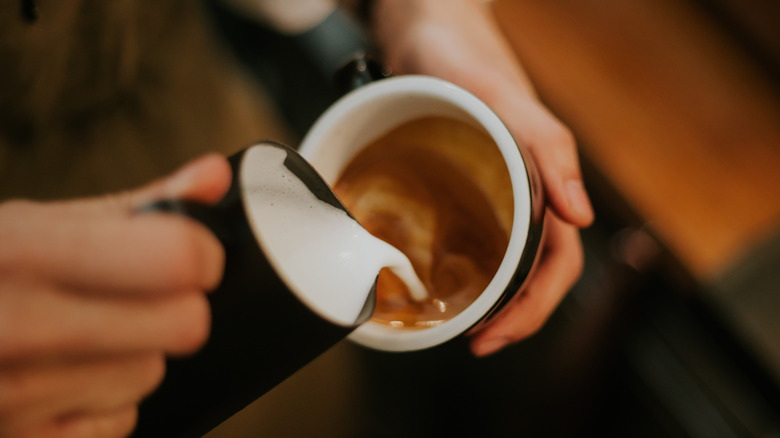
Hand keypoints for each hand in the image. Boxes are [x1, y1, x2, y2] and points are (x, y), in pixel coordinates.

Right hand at [0, 154, 230, 436]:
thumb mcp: (38, 225)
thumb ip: (137, 205)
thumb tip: (214, 177)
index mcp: (24, 254)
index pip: (178, 259)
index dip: (201, 254)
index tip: (190, 255)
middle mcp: (18, 328)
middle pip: (184, 325)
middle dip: (172, 307)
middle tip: (133, 295)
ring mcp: (15, 398)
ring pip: (152, 375)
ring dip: (132, 356)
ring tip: (78, 338)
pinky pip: (121, 423)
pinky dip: (104, 404)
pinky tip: (63, 378)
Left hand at [371, 0, 593, 354]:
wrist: (424, 27)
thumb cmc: (466, 58)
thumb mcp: (508, 102)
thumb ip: (548, 151)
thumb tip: (581, 219)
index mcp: (544, 180)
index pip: (558, 262)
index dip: (534, 307)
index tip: (496, 335)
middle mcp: (525, 191)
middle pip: (536, 271)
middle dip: (513, 316)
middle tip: (475, 341)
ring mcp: (497, 189)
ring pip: (509, 257)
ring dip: (495, 298)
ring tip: (466, 322)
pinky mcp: (468, 181)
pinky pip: (478, 232)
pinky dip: (471, 265)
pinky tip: (446, 277)